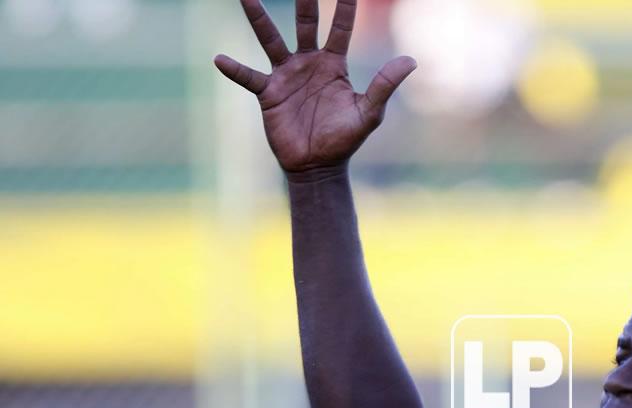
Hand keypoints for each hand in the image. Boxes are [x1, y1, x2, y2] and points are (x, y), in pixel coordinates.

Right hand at [213, 0, 416, 173]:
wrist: (318, 166)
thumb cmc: (345, 139)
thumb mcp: (369, 112)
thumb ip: (384, 85)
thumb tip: (411, 60)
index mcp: (334, 64)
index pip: (341, 27)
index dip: (345, 5)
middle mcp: (309, 63)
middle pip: (305, 23)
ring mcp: (286, 75)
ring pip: (271, 39)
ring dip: (258, 19)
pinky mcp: (268, 93)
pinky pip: (249, 77)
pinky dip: (235, 69)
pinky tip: (220, 59)